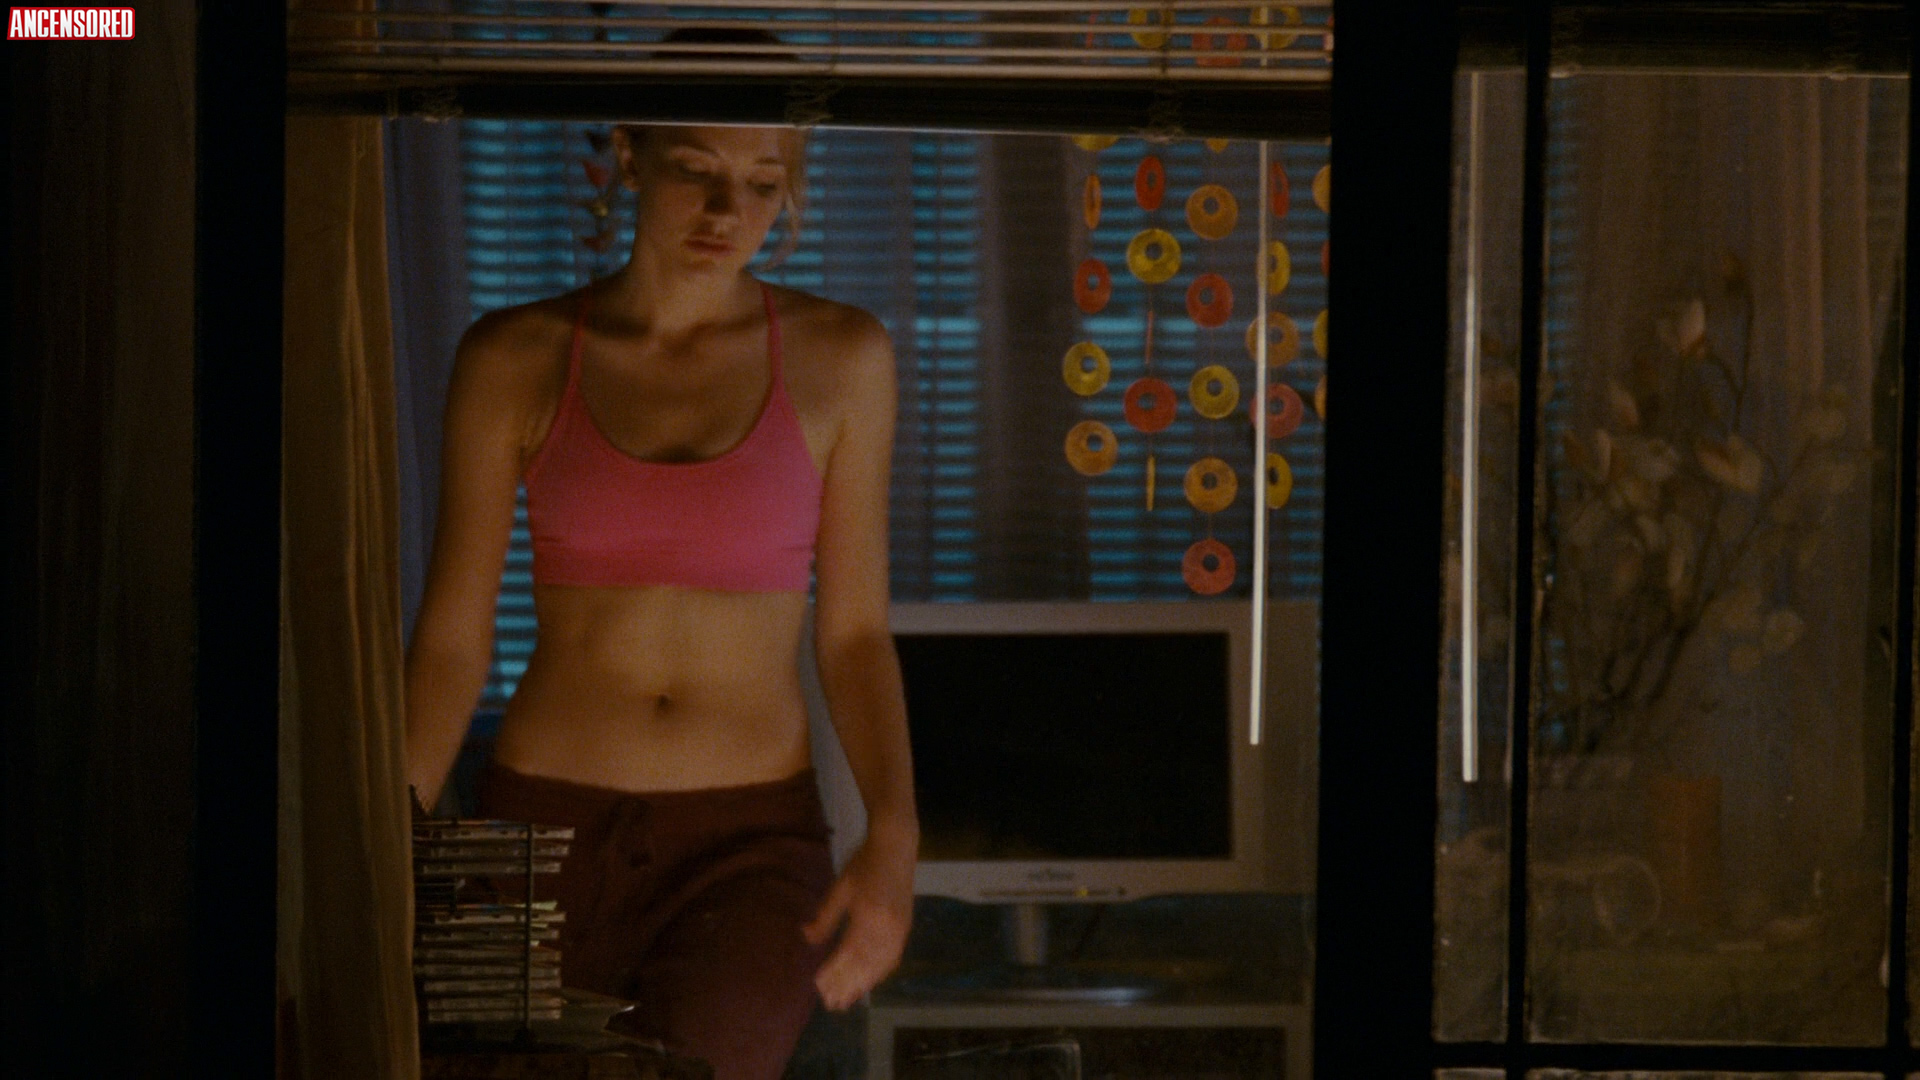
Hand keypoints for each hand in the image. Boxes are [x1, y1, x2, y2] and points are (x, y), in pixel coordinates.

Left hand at [802, 835, 914, 1009]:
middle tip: (831, 1003)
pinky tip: (870, 982)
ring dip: (863, 984)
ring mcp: (899, 930)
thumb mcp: (840, 888)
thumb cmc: (864, 865)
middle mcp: (887, 928)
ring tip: (848, 1000)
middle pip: (865, 965)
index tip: (818, 986)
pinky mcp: (905, 929)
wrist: (896, 848)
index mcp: (868, 917)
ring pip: (880, 966)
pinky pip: (892, 958)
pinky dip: (880, 973)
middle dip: (847, 985)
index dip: (834, 972)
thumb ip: (825, 917)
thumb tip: (806, 938)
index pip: (849, 953)